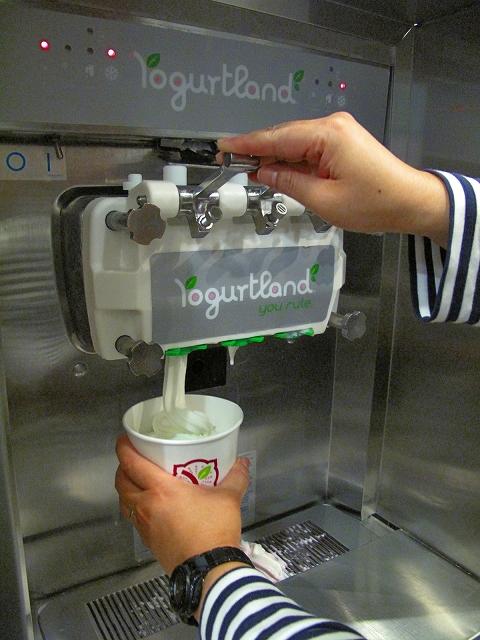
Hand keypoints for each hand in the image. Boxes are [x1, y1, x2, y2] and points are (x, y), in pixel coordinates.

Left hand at [115, 435, 249, 574]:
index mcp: (161, 490)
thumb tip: (242, 462)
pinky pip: (133, 516)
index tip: (125, 438)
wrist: (209, 570)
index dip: (124, 448)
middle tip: (134, 458)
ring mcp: (144, 525)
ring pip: (124, 500)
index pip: (132, 463)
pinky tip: (150, 505)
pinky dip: (134, 505)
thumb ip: (235, 476)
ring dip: (126, 487)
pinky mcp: (148, 541)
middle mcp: (146, 505)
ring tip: (140, 480)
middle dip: (123, 467)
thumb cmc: (214, 529)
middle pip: (121, 481)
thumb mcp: (228, 498)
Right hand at [218, 113, 448, 246]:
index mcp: (327, 135)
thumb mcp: (324, 200)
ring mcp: (339, 131)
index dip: (248, 143)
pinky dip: (292, 159)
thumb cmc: (372, 204)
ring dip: (274, 156)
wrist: (411, 202)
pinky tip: (276, 169)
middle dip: (257, 150)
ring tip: (247, 168)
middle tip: (230, 161)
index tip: (223, 146)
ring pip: (295, 142)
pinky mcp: (344, 142)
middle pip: (284, 136)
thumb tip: (264, 172)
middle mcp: (332, 125)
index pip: (277, 138)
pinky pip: (309, 148)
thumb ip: (290, 183)